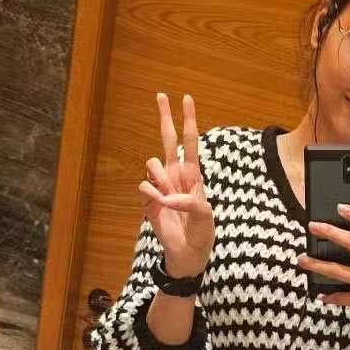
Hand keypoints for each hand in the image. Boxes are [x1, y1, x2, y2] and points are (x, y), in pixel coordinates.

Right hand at [139, 93, 214, 278]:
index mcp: (193, 174)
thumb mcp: (205, 216)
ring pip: (152, 162)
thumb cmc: (201, 233)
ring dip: (161, 177)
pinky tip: (160, 205)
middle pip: (168, 139)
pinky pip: (143, 185)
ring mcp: (159, 186)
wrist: (188, 254)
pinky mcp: (147, 199)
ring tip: (169, 197)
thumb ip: (191, 201)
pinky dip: (152, 194)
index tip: (186, 98)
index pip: (191, 141)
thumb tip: (167, 195)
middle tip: (161, 95)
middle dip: (165, 117)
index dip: (188, 120)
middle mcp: (175, 175)